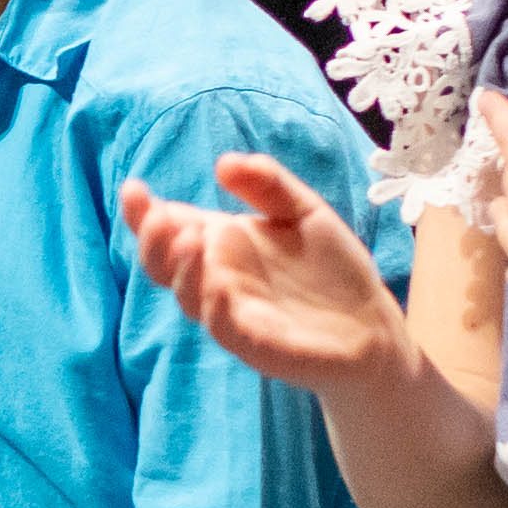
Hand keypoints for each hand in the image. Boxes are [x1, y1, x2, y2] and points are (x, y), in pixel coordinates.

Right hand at [121, 156, 416, 400]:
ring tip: (189, 239)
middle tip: (158, 216)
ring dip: (183, 270)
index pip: (170, 229)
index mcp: (219, 246)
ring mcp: (231, 314)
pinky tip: (218, 284)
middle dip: (153, 242)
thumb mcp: (303, 211)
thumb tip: (223, 162)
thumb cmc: (331, 270)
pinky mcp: (256, 344)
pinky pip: (225, 328)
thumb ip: (267, 185)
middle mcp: (215, 281)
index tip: (134, 189)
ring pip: (190, 297)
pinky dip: (215, 307)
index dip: (145, 213)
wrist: (373, 326)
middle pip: (164, 266)